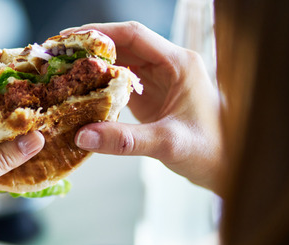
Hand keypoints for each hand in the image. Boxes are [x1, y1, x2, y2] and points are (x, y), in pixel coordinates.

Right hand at [64, 21, 221, 190]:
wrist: (231, 167)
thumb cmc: (211, 151)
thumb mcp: (167, 144)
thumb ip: (124, 140)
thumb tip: (82, 136)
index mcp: (179, 64)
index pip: (134, 35)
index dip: (100, 33)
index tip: (70, 38)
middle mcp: (169, 66)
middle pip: (123, 45)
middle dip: (90, 48)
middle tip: (57, 54)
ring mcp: (160, 82)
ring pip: (120, 64)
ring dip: (92, 67)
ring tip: (61, 70)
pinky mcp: (152, 99)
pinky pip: (120, 85)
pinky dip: (99, 87)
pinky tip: (78, 93)